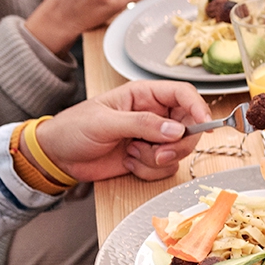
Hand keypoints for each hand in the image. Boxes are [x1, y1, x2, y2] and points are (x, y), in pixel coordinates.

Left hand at [33, 82, 208, 182]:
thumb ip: (142, 124)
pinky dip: (149, 170)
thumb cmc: (74, 129)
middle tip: (157, 152)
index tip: (206, 125)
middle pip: (189, 127)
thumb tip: (176, 129)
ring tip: (131, 154)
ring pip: (179, 151)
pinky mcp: (149, 157)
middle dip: (177, 144)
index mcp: (143, 95)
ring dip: (157, 159)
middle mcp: (154, 115)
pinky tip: (129, 162)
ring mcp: (153, 137)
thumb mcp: (105, 122)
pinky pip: (166, 167)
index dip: (198, 108)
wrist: (58, 157)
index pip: (183, 94)